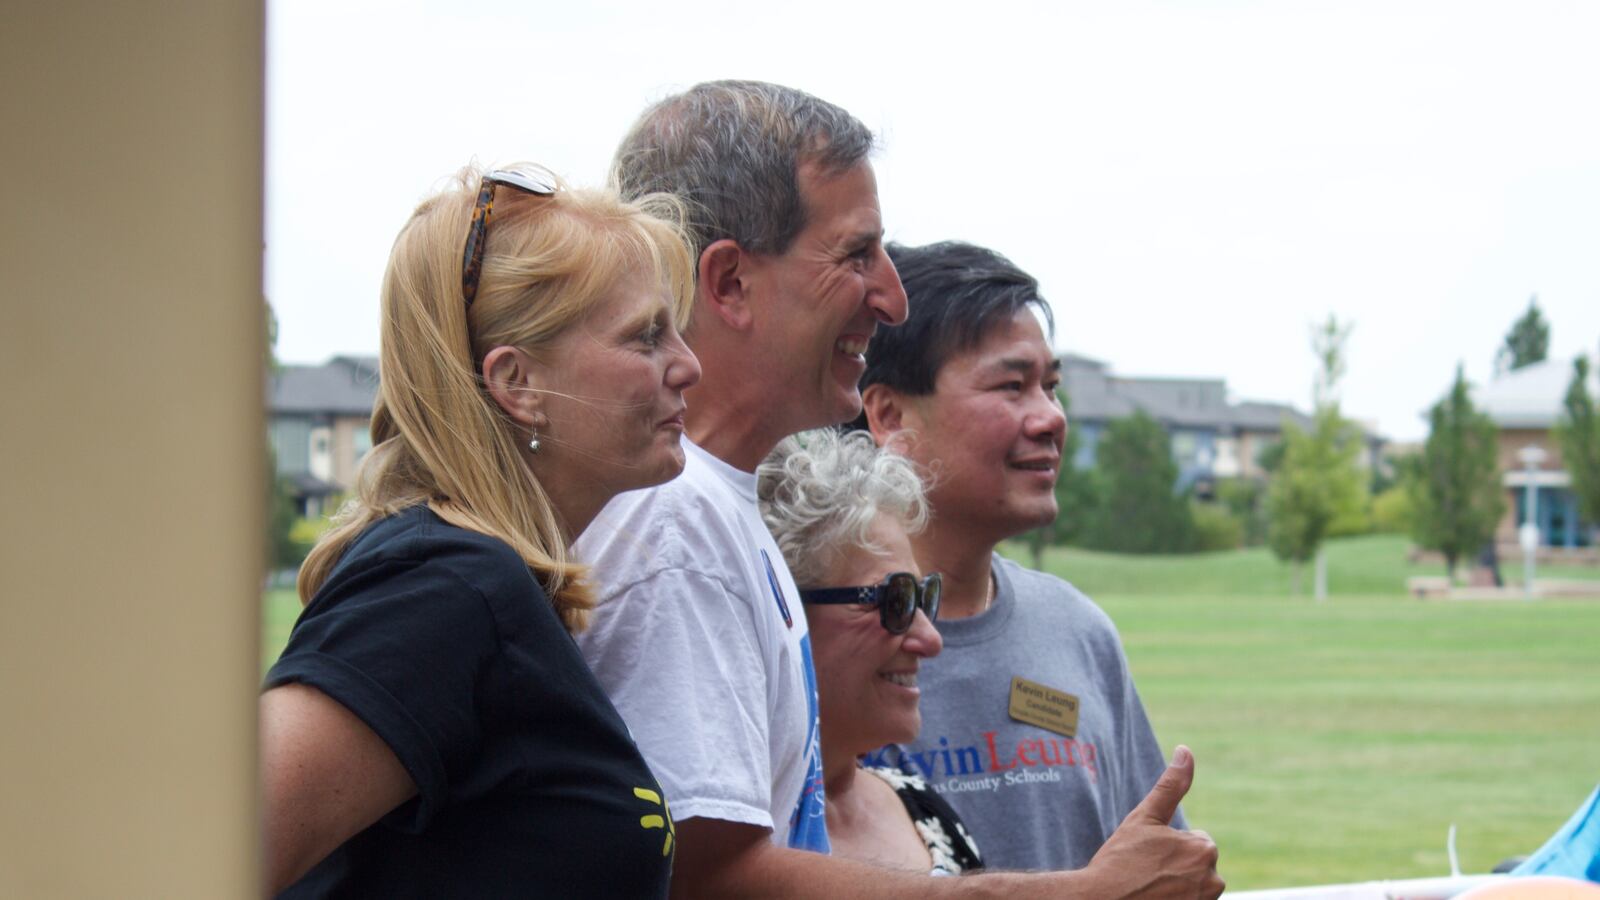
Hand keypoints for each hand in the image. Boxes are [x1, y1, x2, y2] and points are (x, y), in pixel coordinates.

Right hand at [1079, 746, 1222, 899]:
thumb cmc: (1120, 860)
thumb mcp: (1144, 818)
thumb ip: (1171, 785)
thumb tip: (1185, 750)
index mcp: (1204, 848)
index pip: (1193, 843)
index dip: (1167, 847)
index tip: (1147, 857)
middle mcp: (1213, 879)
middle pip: (1196, 867)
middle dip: (1175, 868)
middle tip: (1145, 873)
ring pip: (1192, 887)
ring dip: (1176, 888)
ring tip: (1148, 889)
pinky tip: (1154, 899)